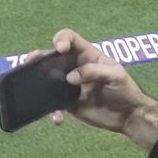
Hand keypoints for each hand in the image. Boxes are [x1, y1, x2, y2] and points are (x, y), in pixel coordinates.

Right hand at [35, 29, 157, 148]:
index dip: (62, 39)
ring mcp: (69, 85)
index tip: (59, 48)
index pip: (71, 39)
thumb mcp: (116, 76)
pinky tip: (57, 118)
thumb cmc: (126, 90)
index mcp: (88, 55)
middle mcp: (75, 67)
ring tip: (29, 85)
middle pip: (52, 58)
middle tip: (31, 60)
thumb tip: (69, 77)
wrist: (128, 116)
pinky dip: (51, 111)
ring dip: (37, 82)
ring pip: (47, 80)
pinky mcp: (67, 103)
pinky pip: (53, 104)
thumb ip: (93, 71)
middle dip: (38, 57)